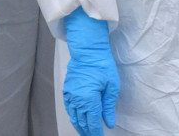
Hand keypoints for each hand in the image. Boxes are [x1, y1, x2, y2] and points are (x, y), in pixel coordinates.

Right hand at [62, 7, 118, 135]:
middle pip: (82, 122)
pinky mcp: (67, 90)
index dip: (97, 133)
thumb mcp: (112, 87)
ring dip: (79, 126)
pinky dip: (73, 116)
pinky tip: (77, 120)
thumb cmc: (102, 66)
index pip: (93, 123)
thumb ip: (109, 107)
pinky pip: (68, 108)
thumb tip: (109, 123)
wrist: (88, 51)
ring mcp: (70, 95)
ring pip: (74, 117)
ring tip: (85, 133)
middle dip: (88, 132)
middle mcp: (77, 99)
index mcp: (90, 99)